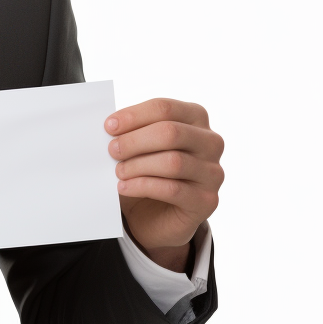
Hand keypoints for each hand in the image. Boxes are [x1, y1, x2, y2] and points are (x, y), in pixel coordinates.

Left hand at [105, 99, 223, 272]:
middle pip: (171, 132)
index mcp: (195, 118)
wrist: (155, 215)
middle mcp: (211, 142)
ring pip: (173, 162)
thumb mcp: (140, 146)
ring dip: (137, 166)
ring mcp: (213, 172)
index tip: (109, 126)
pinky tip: (124, 187)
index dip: (134, 116)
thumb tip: (110, 126)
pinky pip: (173, 190)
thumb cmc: (147, 170)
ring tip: (118, 171)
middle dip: (135, 141)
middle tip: (111, 150)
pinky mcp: (207, 200)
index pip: (165, 108)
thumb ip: (131, 132)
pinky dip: (142, 186)